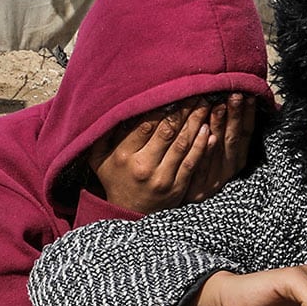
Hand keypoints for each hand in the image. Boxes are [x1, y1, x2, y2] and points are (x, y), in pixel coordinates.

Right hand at [90, 102, 211, 215]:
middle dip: (184, 109)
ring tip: (204, 104)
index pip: (146, 124)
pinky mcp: (177, 188)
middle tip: (195, 92)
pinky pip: (192, 161)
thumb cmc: (115, 178)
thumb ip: (103, 133)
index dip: (163, 106)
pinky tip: (208, 129)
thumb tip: (112, 107)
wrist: (128, 213)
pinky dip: (202, 144)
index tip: (173, 92)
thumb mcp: (99, 158)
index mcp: (123, 155)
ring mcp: (162, 178)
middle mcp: (143, 167)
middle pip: (168, 131)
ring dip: (196, 121)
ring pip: (183, 143)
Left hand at [188, 94, 256, 202]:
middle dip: (235, 115)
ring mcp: (212, 181)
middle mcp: (227, 171)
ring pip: (219, 150)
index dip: (248, 115)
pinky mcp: (196, 189)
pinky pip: (202, 166)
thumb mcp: (213, 153)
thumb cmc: (195, 171)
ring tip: (220, 106)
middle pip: (233, 139)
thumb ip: (220, 131)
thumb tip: (230, 99)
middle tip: (235, 94)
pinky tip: (208, 135)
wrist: (172, 202)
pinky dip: (206, 151)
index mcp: (234, 161)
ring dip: (221, 127)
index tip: (249, 95)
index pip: (245, 134)